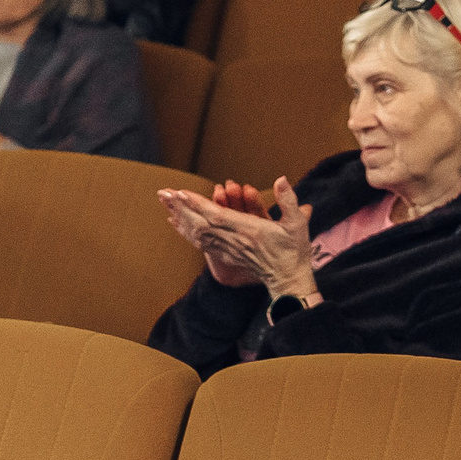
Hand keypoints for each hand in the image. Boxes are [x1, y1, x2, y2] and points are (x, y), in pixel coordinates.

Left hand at [155, 176, 316, 292]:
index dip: (198, 204)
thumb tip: (281, 179)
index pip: (217, 216)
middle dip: (180, 207)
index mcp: (250, 231)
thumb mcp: (298, 224)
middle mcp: (235, 240)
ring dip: (180, 217)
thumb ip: (289, 201)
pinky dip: (186, 232)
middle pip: (200, 223)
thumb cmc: (294, 251)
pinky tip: (176, 223)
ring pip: (197, 233)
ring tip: (165, 203)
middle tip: (162, 193)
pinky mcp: (226, 255)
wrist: (288, 280)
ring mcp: (229, 249)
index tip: (180, 193)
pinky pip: (201, 243)